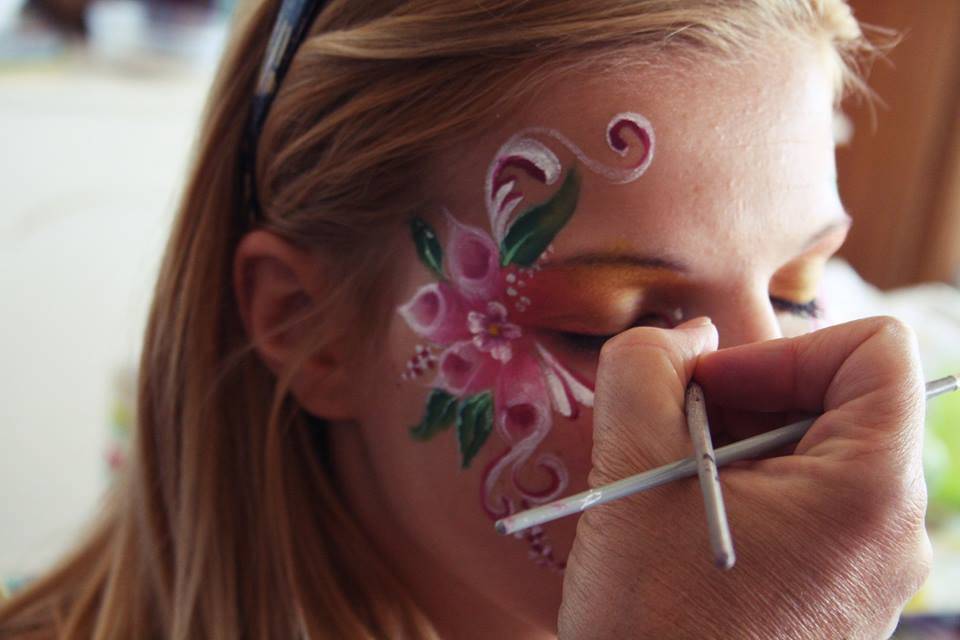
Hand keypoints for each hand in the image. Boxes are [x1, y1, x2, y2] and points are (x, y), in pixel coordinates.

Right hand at [558, 316, 929, 639]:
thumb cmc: (652, 616)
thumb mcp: (631, 468)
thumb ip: (645, 366)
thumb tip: (687, 336)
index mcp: (872, 490)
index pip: (876, 350)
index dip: (784, 345)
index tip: (709, 388)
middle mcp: (894, 529)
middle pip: (838, 400)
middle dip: (745, 395)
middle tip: (671, 433)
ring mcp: (870, 569)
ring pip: (813, 453)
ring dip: (733, 443)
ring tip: (670, 486)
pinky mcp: (838, 595)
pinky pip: (804, 505)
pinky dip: (744, 488)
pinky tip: (687, 523)